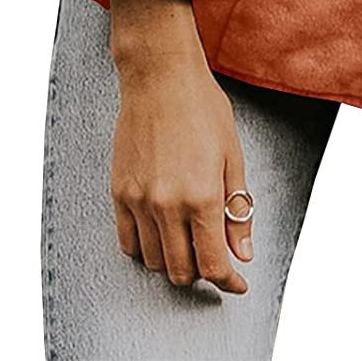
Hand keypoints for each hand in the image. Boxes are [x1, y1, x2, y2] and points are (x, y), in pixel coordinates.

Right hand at [108, 0, 251, 293]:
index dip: (228, 281)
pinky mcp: (118, 193)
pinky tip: (161, 232)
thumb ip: (237, 208)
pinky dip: (145, 248)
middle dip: (202, 272)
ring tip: (188, 239)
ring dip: (173, 261)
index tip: (236, 283)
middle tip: (213, 256)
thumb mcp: (233, 155)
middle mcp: (168, 204)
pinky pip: (128, 242)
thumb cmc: (203, 108)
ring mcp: (139, 200)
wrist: (160, 77)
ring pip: (154, 261)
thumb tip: (243, 252)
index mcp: (203, 196)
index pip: (214, 264)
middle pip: (182, 270)